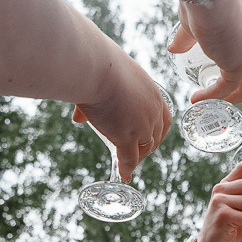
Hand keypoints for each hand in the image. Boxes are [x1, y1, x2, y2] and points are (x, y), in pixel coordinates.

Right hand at [72, 51, 170, 180]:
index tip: (150, 137)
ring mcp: (142, 125)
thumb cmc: (97, 66)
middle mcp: (153, 110)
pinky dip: (127, 168)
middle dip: (148, 146)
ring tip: (130, 164)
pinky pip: (129, 158)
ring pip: (144, 149)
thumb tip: (78, 118)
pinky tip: (124, 175)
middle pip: (156, 136)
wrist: (97, 68)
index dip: (158, 130)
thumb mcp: (104, 80)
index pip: (163, 118)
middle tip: (138, 153)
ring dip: (138, 158)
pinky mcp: (128, 137)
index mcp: (152, 93)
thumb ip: (95, 100)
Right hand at [171, 0, 241, 104]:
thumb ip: (187, 38)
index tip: (237, 81)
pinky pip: (225, 89)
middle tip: (229, 97)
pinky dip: (210, 96)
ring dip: (231, 99)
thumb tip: (174, 49)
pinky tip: (196, 99)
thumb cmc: (204, 2)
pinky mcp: (239, 66)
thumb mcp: (197, 24)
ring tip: (212, 102)